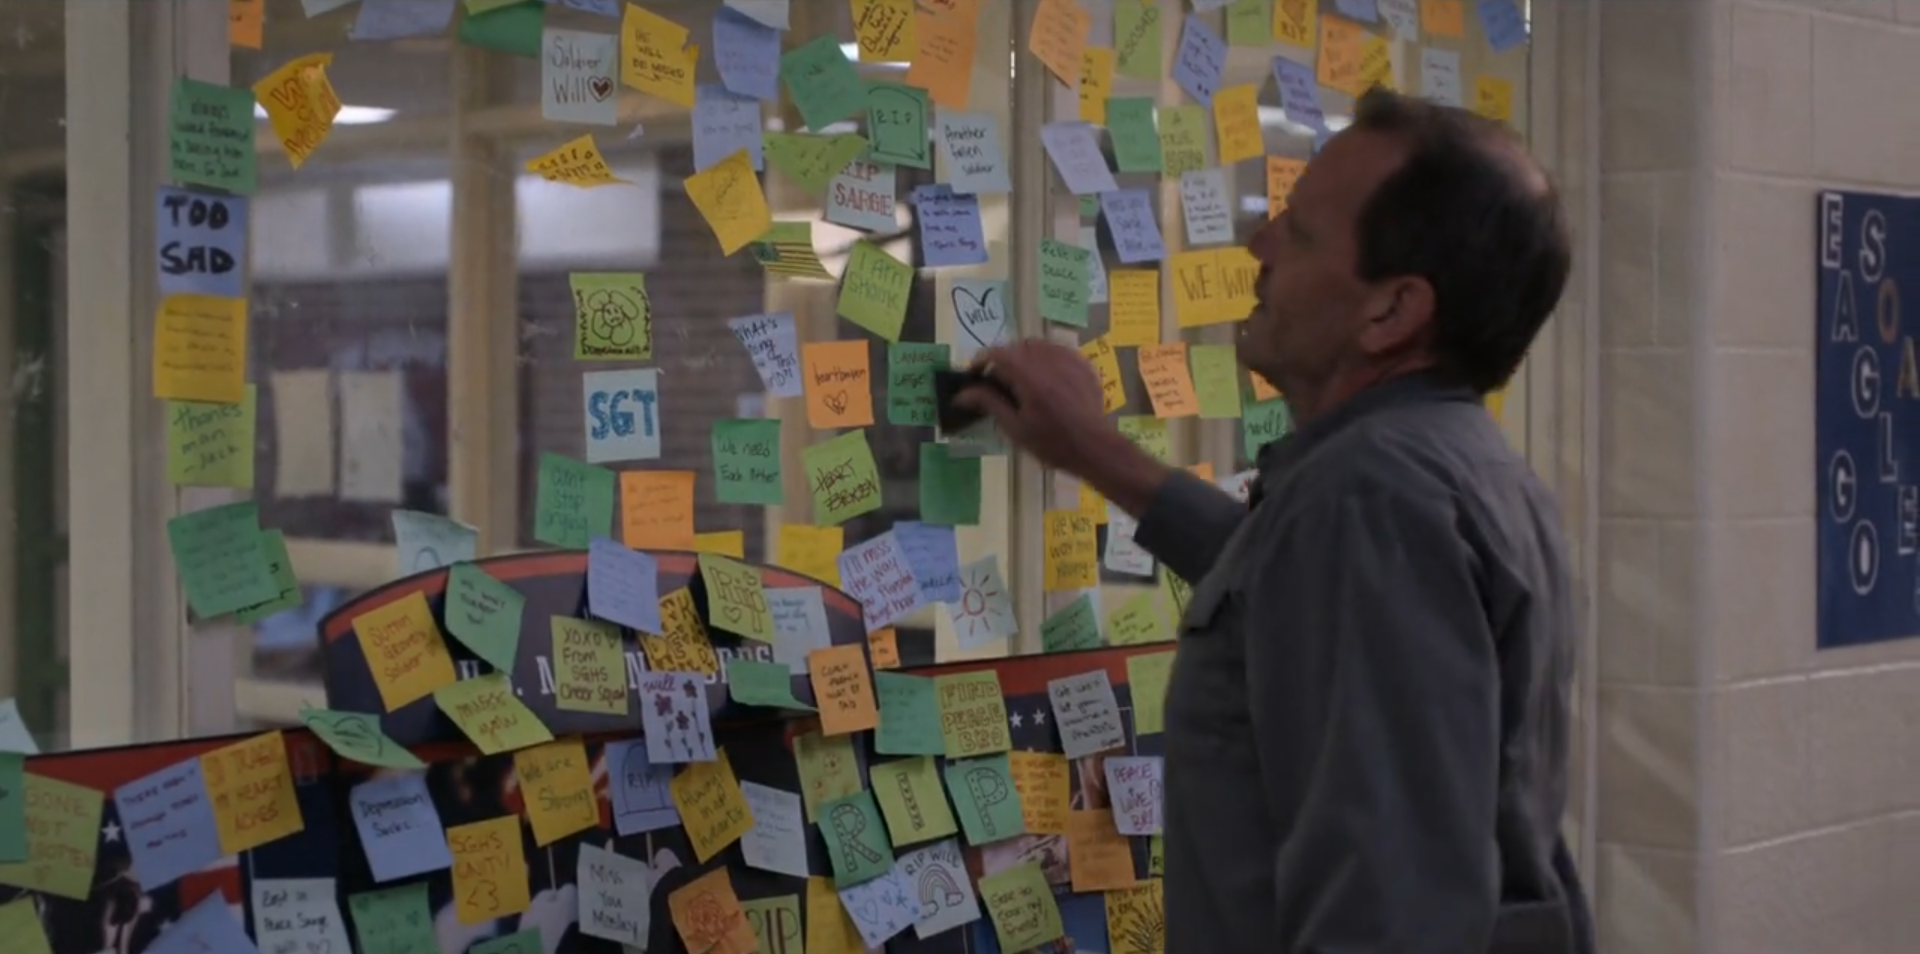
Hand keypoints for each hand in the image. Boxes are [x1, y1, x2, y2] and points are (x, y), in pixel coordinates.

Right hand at [956, 340, 1114, 474]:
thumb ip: (989, 403)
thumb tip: (962, 394)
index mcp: (1029, 376)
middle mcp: (1049, 360)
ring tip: (1020, 378)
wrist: (1094, 448)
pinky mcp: (1083, 365)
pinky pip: (1058, 351)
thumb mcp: (1015, 428)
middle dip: (1003, 358)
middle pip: (1017, 346)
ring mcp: (1069, 360)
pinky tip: (1044, 377)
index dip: (981, 360)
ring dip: (1024, 356)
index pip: (998, 353)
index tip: (975, 375)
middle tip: (996, 381)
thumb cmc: (1051, 443)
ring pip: (1038, 345)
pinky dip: (1045, 358)